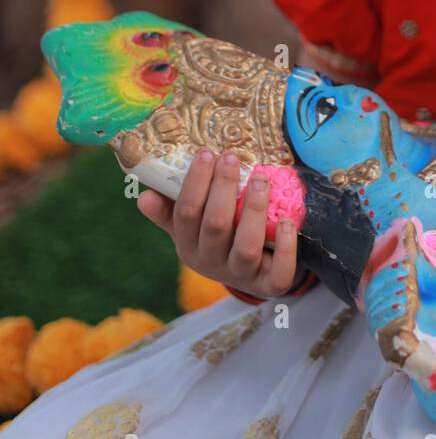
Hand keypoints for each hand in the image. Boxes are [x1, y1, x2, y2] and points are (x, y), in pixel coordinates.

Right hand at [137, 151, 301, 299]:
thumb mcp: (192, 227)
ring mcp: (242, 275)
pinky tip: (289, 221)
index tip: (206, 153)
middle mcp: (212, 263)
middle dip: (223, 188)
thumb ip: (170, 211)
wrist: (254, 273)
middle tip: (232, 157)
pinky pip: (279, 273)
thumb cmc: (220, 239)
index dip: (195, 182)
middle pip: (215, 226)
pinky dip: (286, 247)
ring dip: (254, 210)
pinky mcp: (270, 284)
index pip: (186, 213)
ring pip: (246, 247)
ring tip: (261, 179)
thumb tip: (143, 196)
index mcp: (188, 246)